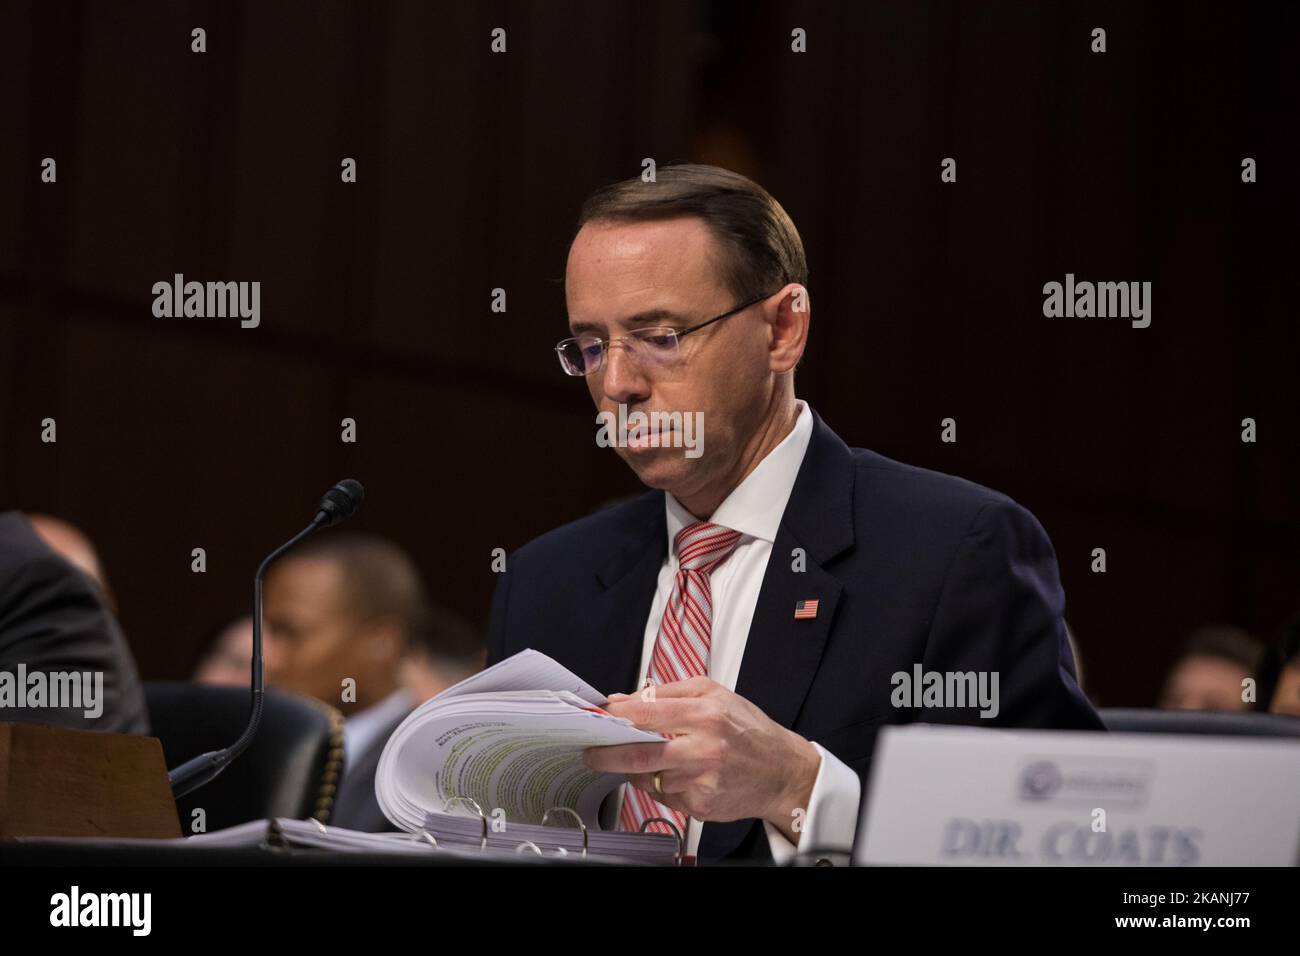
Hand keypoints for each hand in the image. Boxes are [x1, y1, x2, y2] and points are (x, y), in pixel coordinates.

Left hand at [583, 677, 820, 840]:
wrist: (783, 771)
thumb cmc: (748, 730)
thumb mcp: (715, 694)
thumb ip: (669, 692)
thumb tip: (624, 700)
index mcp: (706, 713)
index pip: (646, 714)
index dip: (615, 716)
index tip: (597, 717)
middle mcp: (704, 748)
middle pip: (640, 754)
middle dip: (607, 754)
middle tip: (591, 753)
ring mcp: (702, 780)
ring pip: (650, 778)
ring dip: (639, 770)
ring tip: (651, 759)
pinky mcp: (702, 805)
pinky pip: (666, 795)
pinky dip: (662, 785)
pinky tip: (679, 775)